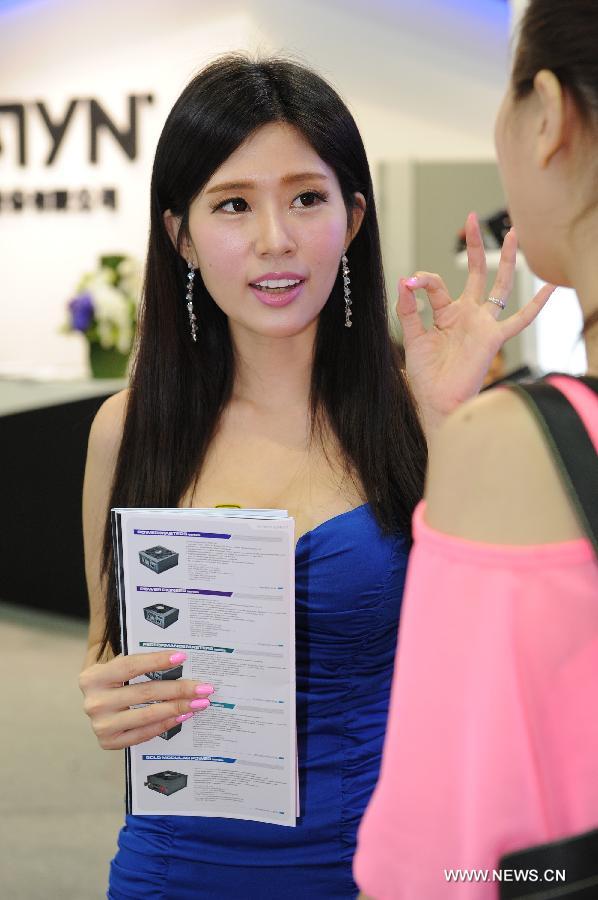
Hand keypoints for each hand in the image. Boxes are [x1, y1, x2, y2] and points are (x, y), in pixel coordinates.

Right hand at [79, 649, 213, 749]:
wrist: (95, 702)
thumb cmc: (112, 679)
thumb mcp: (117, 665)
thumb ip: (139, 662)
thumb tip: (179, 660)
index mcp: (93, 677)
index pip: (131, 666)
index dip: (157, 661)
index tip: (182, 657)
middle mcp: (94, 702)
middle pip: (145, 692)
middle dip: (178, 689)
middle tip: (203, 687)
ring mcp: (100, 725)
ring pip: (147, 715)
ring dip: (178, 708)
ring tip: (198, 703)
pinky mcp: (109, 742)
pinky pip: (144, 734)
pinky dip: (165, 724)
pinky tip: (182, 716)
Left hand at [396, 212, 554, 437]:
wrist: (436, 402)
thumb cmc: (425, 377)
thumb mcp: (412, 338)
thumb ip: (409, 310)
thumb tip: (404, 281)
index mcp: (446, 314)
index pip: (436, 284)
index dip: (422, 280)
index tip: (409, 282)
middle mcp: (467, 315)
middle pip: (475, 273)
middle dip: (474, 246)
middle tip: (472, 219)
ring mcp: (483, 324)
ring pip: (500, 286)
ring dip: (505, 261)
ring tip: (513, 234)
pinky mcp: (494, 338)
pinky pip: (521, 319)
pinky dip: (537, 304)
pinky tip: (552, 286)